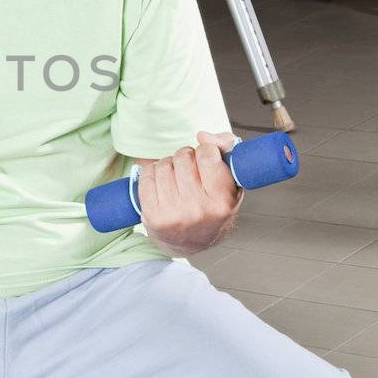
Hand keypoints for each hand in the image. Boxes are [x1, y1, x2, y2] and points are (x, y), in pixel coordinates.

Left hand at [136, 131, 241, 253]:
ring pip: (163, 165)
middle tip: (189, 170)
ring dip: (168, 165)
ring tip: (175, 177)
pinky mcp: (153, 216)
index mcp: (222, 200)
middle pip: (183, 158)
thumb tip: (203, 136)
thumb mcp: (230, 182)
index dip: (205, 149)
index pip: (207, 155)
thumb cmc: (212, 206)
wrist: (191, 241)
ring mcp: (174, 214)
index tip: (205, 156)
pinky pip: (146, 177)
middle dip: (185, 157)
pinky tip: (160, 183)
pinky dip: (151, 174)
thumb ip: (226, 150)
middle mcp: (198, 209)